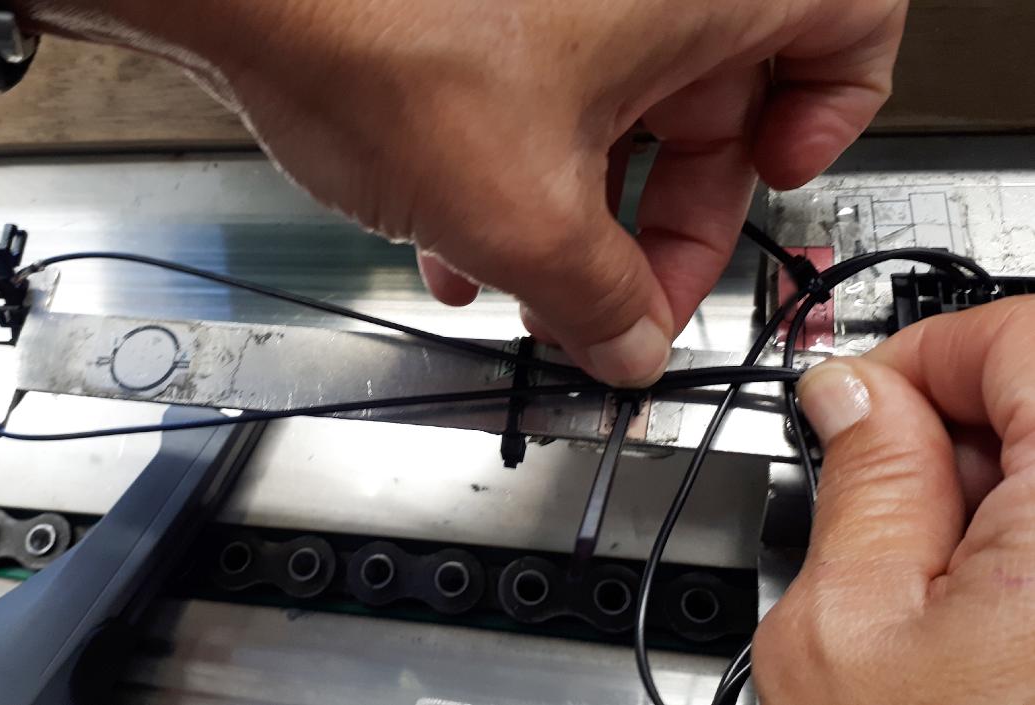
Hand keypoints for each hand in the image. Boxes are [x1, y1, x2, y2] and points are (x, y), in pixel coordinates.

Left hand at [17, 0, 907, 384]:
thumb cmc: (386, 33)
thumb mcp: (522, 215)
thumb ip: (599, 301)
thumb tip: (629, 344)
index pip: (848, 28)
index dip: (830, 120)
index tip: (772, 185)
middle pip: (716, 102)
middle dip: (664, 223)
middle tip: (622, 299)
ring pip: (618, 108)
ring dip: (580, 212)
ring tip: (526, 288)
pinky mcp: (505, 4)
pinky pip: (550, 87)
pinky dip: (524, 163)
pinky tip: (464, 236)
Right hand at [754, 297, 1034, 702]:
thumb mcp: (846, 630)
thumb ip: (861, 483)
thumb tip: (854, 395)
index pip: (1023, 332)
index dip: (927, 352)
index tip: (871, 404)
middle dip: (958, 424)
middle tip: (894, 500)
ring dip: (999, 485)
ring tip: (944, 579)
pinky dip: (1027, 535)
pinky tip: (996, 608)